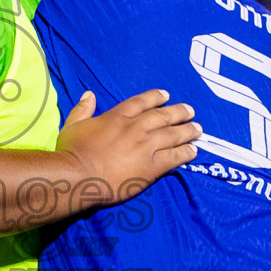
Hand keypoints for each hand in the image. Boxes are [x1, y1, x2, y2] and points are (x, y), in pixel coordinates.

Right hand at [57, 89, 199, 193]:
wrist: (79, 176)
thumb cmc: (72, 152)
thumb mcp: (72, 125)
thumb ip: (82, 109)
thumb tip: (88, 94)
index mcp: (117, 117)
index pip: (141, 102)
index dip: (156, 98)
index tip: (166, 95)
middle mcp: (135, 128)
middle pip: (163, 116)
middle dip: (178, 113)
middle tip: (190, 111)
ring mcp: (145, 147)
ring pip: (173, 135)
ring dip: (187, 131)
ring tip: (198, 129)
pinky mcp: (151, 167)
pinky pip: (174, 157)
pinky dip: (185, 153)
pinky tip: (194, 151)